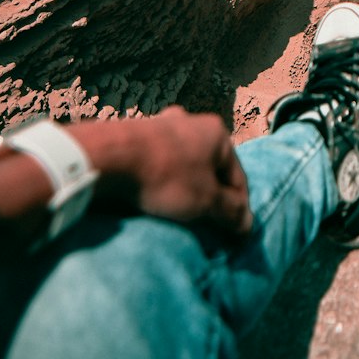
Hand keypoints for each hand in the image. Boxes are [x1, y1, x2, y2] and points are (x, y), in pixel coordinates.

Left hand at [72, 108, 252, 240]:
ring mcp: (164, 126)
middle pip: (210, 169)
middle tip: (204, 225)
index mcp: (217, 134)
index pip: (238, 178)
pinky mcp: (137, 134)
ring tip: (177, 214)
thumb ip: (231, 212)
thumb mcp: (205, 201)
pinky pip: (160, 164)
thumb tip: (249, 223)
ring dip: (184, 188)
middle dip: (209, 196)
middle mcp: (193, 123)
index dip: (238, 209)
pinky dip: (161, 181)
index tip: (233, 235)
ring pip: (184, 165)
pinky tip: (154, 197)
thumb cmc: (165, 177)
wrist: (109, 156)